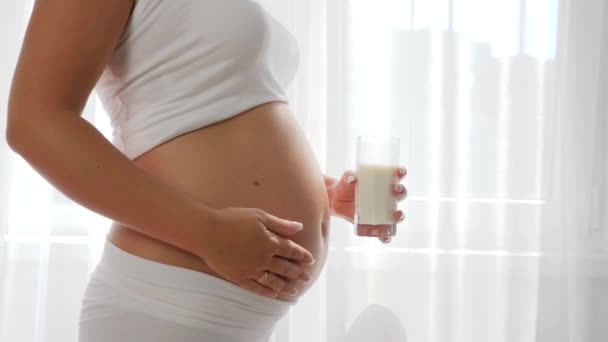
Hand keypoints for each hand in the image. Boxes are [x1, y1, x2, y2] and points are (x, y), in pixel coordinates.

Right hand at [198, 207, 314, 298]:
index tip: (310, 260)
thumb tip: (299, 227)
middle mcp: (264, 259)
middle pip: (285, 268)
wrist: (207, 232)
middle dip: (298, 273)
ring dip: (285, 286)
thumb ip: (280, 224)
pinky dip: (266, 291)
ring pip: (273, 281)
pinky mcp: (239, 277)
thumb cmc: (232, 219)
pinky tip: (273, 293)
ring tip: (294, 291)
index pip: (291, 250)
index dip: (302, 255)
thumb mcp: (259, 216)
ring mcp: (251, 270)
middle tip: (307, 278)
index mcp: (270, 242)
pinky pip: (256, 288)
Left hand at [326, 166, 407, 243]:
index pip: (396, 177)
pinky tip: (385, 238)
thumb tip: (352, 178)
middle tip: (395, 190)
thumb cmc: (345, 187)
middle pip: (400, 195)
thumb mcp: (346, 180)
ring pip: (396, 215)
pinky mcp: (375, 224)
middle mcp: (386, 198)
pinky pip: (384, 233)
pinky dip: (386, 237)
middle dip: (401, 192)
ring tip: (397, 215)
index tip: (401, 171)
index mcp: (382, 184)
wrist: (335, 201)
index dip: (400, 173)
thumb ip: (348, 177)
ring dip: (400, 215)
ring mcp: (382, 212)